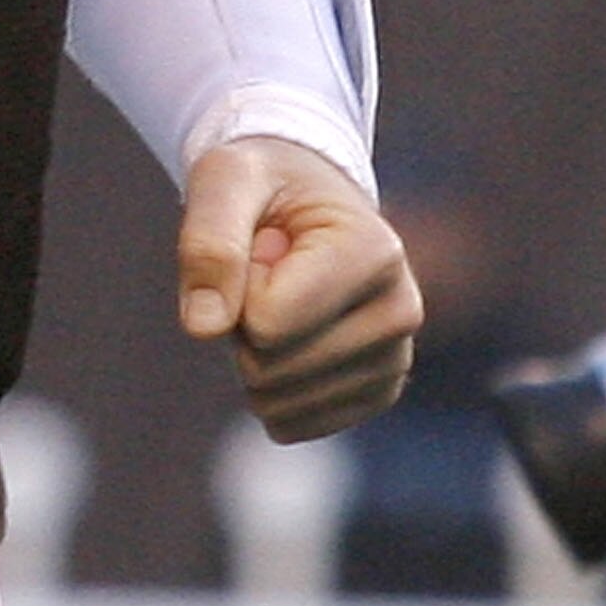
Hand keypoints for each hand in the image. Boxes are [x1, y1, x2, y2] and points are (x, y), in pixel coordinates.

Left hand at [177, 135, 422, 441]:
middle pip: (270, 367)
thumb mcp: (224, 180)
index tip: (261, 241)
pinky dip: (267, 389)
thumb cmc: (263, 183)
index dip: (237, 283)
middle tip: (265, 269)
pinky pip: (291, 425)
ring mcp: (394, 361)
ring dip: (252, 353)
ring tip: (279, 296)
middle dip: (241, 320)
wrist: (305, 200)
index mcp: (376, 251)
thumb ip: (209, 243)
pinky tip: (288, 335)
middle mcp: (401, 312)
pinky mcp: (375, 394)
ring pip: (277, 402)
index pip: (267, 319)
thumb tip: (203, 328)